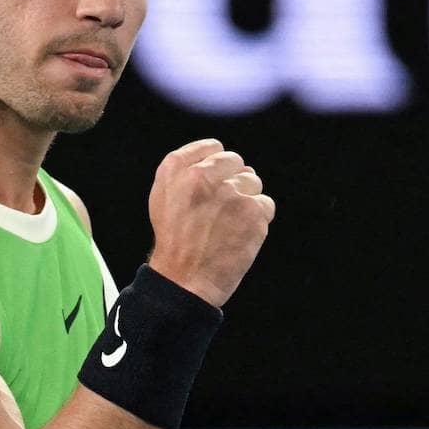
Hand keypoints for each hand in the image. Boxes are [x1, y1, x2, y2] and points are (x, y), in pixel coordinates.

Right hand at [144, 139, 274, 307]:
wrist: (184, 280)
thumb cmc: (174, 240)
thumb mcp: (163, 197)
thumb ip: (185, 170)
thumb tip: (218, 155)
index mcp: (176, 168)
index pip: (214, 148)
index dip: (217, 167)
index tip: (213, 185)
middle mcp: (202, 176)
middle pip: (236, 162)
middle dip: (232, 182)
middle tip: (219, 210)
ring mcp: (230, 193)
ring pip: (253, 182)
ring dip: (246, 201)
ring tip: (228, 224)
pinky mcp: (252, 212)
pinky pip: (266, 205)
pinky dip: (257, 220)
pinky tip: (239, 234)